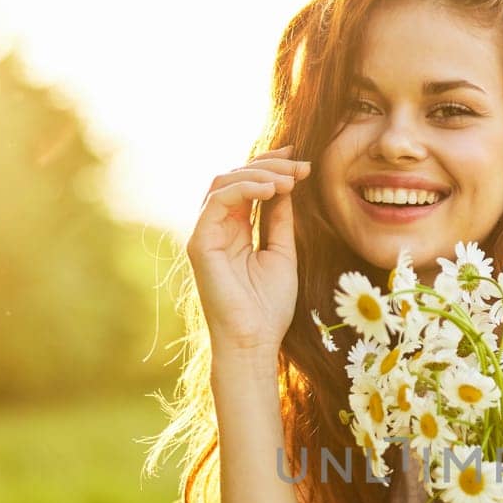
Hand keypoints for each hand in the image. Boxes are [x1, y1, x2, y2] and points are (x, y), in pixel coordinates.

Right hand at [185, 144, 312, 356]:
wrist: (254, 341)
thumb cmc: (269, 306)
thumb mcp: (282, 252)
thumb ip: (280, 218)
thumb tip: (287, 184)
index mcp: (236, 230)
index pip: (249, 185)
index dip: (272, 167)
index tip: (303, 160)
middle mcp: (218, 227)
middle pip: (235, 176)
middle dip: (270, 165)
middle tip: (302, 164)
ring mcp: (206, 233)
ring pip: (224, 182)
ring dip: (260, 173)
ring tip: (290, 179)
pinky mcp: (200, 243)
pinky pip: (218, 201)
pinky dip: (245, 188)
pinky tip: (272, 190)